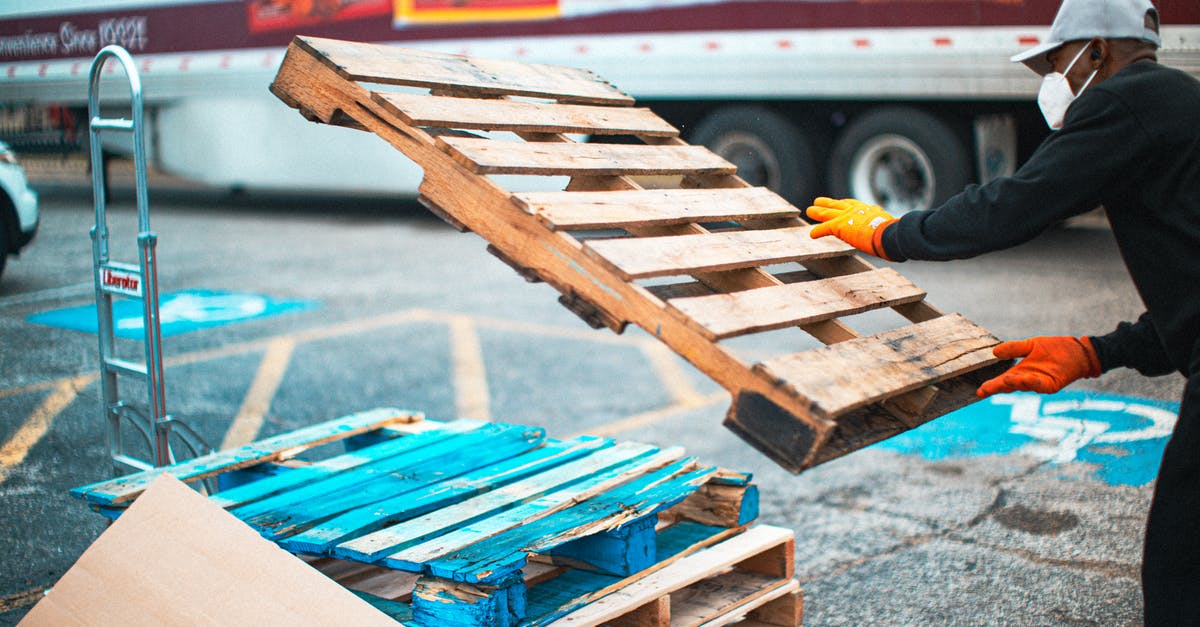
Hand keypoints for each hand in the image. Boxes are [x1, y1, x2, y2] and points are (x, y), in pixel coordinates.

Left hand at [806, 197, 896, 259]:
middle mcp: (857, 210)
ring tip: (810, 210)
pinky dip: (818, 231)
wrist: (889, 234)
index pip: (854, 204)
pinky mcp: (839, 225)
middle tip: (818, 201)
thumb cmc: (895, 235)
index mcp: (869, 210)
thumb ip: (889, 231)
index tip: (841, 202)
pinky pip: (824, 228)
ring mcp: (847, 217)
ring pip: (828, 212)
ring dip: (818, 212)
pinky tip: (812, 234)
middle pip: (838, 205)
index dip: (845, 204)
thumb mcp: (892, 229)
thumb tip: (900, 240)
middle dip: (828, 203)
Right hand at [976, 336, 1101, 398]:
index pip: (1002, 381)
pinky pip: (1040, 385)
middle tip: (984, 391)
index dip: (991, 386)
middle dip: (997, 388)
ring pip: (1023, 385)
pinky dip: (1031, 382)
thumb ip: (1014, 349)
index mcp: (1020, 372)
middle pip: (1009, 386)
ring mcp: (1039, 384)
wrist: (1078, 350)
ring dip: (1013, 383)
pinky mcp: (1052, 385)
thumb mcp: (1031, 345)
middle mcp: (1028, 380)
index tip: (979, 390)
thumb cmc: (1055, 349)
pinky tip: (1024, 378)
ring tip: (1003, 381)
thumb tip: (994, 352)